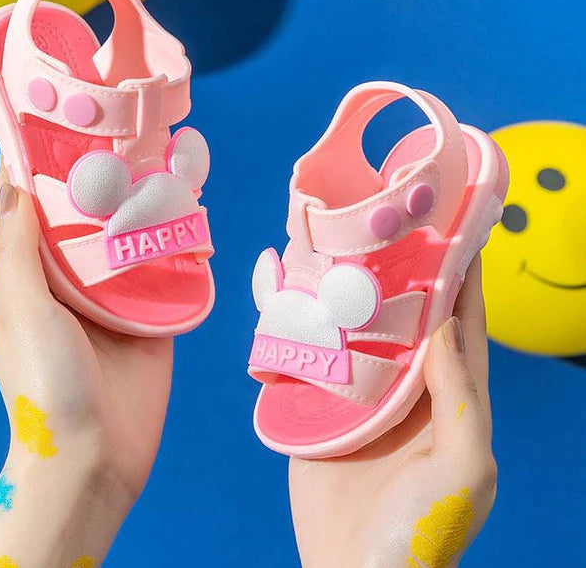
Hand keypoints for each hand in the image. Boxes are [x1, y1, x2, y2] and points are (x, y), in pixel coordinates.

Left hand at [0, 162, 172, 565]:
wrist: (98, 454)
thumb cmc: (46, 383)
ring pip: (127, 235)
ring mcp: (113, 296)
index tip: (46, 121)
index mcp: (27, 276)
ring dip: (140, 201)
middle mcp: (68, 279)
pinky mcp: (152, 313)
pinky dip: (176, 239)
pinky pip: (165, 267)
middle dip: (97, 174)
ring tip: (160, 157)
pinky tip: (192, 209)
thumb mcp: (19, 311)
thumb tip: (14, 185)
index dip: (30, 165)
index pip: (23, 208)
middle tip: (119, 129)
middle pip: (82, 214)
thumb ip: (16, 250)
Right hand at [289, 257, 496, 567]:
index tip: (455, 227)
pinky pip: (313, 353)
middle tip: (384, 222)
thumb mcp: (464, 470)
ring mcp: (360, 393)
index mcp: (450, 397)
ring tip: (334, 245)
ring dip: (348, 290)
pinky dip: (303, 323)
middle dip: (399, 270)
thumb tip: (443, 327)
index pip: (462, 324)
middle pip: (405, 314)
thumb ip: (462, 400)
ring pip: (357, 327)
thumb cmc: (422, 532)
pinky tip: (291, 293)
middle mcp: (406, 386)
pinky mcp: (318, 403)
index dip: (463, 276)